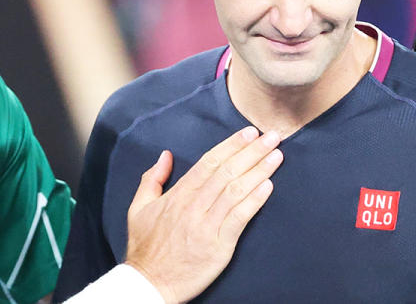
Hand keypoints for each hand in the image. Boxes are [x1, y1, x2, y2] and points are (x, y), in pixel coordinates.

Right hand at [123, 127, 281, 302]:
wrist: (148, 283)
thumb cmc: (145, 247)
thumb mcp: (138, 208)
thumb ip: (152, 179)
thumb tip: (165, 156)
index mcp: (177, 195)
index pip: (209, 163)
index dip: (231, 146)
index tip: (249, 133)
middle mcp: (193, 206)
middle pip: (226, 172)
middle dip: (251, 152)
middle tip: (272, 136)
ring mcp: (206, 226)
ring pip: (236, 191)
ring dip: (259, 170)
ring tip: (276, 156)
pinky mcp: (218, 246)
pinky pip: (239, 218)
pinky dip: (254, 200)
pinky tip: (268, 186)